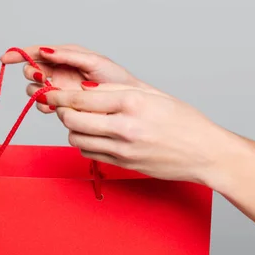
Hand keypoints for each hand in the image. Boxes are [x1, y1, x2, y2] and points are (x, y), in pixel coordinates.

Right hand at [0, 44, 148, 112]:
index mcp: (64, 57)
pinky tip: (52, 106)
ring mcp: (59, 89)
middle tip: (43, 78)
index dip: (18, 55)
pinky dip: (43, 105)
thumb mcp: (93, 61)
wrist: (126, 104)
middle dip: (32, 74)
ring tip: (51, 93)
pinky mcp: (61, 105)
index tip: (5, 58)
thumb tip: (44, 50)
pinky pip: (43, 105)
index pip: (35, 53)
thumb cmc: (115, 79)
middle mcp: (58, 72)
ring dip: (37, 91)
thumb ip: (68, 55)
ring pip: (35, 89)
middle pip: (31, 72)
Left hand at [45, 81, 241, 183]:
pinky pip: (89, 153)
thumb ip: (116, 91)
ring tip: (82, 120)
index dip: (59, 95)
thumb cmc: (184, 121)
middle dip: (62, 111)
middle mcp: (124, 127)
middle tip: (64, 106)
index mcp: (132, 103)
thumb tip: (84, 89)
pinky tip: (94, 135)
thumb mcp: (152, 95)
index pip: (81, 98)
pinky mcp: (122, 164)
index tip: (50, 91)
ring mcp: (122, 149)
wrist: (205, 154)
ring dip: (73, 128)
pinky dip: (85, 143)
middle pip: (73, 119)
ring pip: (77, 138)